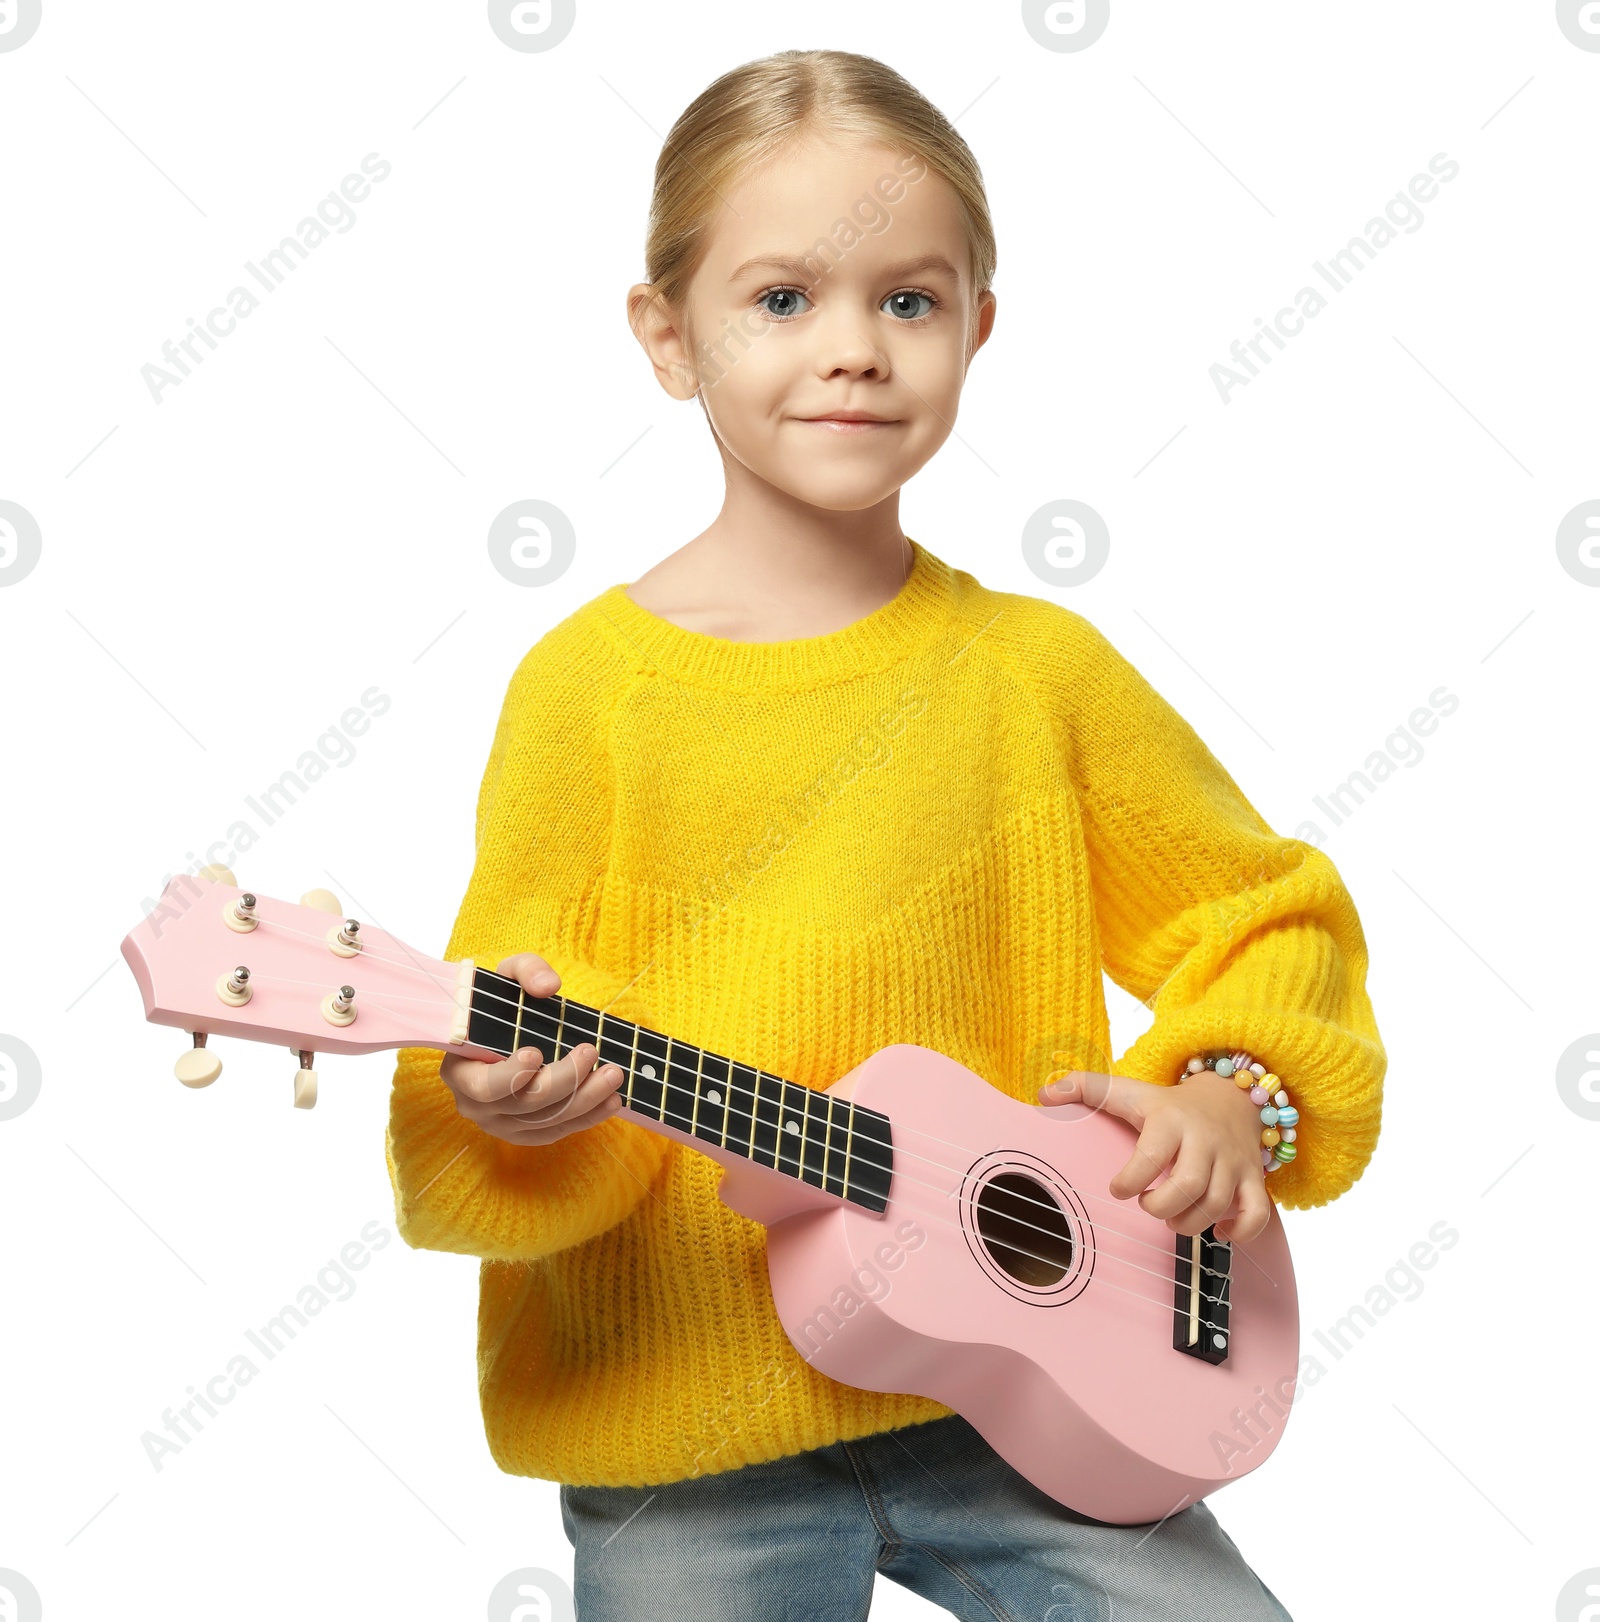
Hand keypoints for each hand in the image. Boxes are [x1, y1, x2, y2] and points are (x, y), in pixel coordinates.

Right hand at [439, 952, 626, 1144]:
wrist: (505, 1029)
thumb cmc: (503, 1003)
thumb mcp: (508, 975)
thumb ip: (526, 971)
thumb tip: (548, 986)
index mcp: (460, 1070)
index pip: (484, 1085)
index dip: (510, 1075)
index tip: (536, 1051)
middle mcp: (476, 1105)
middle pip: (524, 1103)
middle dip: (564, 1080)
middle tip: (590, 1051)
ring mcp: (501, 1124)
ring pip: (546, 1121)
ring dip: (585, 1099)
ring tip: (613, 1074)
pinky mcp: (525, 1133)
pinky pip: (557, 1132)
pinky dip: (588, 1117)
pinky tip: (612, 1099)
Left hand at [1036, 1068, 1271, 1242]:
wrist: (1230, 1095)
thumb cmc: (1167, 1103)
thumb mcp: (1128, 1090)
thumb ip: (1086, 1089)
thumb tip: (1043, 1093)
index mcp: (1169, 1119)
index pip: (1151, 1154)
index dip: (1130, 1180)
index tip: (1117, 1189)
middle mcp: (1204, 1139)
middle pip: (1189, 1183)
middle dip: (1162, 1207)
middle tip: (1147, 1205)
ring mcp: (1232, 1160)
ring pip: (1217, 1203)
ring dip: (1189, 1223)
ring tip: (1169, 1218)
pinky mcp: (1254, 1179)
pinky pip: (1257, 1214)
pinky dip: (1240, 1232)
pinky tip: (1217, 1231)